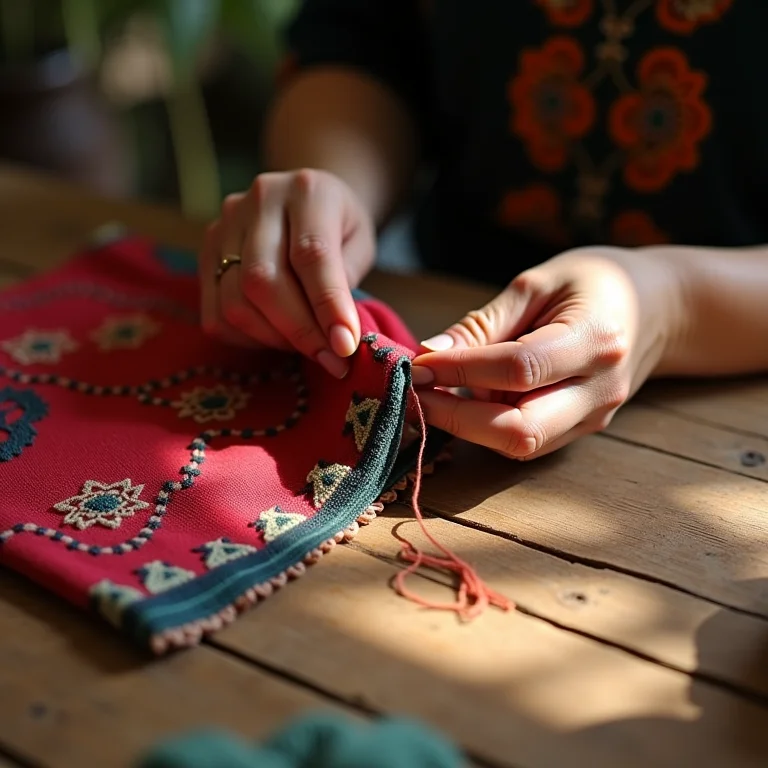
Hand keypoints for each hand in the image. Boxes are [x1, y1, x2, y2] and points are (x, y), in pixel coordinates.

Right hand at [199, 169, 375, 377]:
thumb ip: (347, 281)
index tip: (344, 347)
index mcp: (308, 190)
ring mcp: (225, 225)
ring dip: (274, 338)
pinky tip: (276, 335)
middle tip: (330, 360)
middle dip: (299, 331)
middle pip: (263, 281)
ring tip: (306, 345)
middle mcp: (259, 201)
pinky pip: (216, 315)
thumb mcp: (361, 243)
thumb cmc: (340, 227)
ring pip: (235, 302)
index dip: (327, 306)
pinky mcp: (206, 252)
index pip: (312, 255)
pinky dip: (248, 339)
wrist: (306, 199)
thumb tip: (335, 335)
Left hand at [410, 247, 686, 459]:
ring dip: (469, 427)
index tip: (419, 363)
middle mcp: (600, 389)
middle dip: (458, 419)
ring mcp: (594, 417)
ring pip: (520, 445)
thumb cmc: (594, 282)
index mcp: (595, 340)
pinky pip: (527, 441)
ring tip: (437, 394)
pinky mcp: (583, 430)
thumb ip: (485, 323)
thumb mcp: (537, 283)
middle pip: (521, 430)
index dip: (461, 370)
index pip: (519, 368)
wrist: (655, 309)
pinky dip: (488, 427)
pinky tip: (468, 401)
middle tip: (418, 393)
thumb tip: (430, 354)